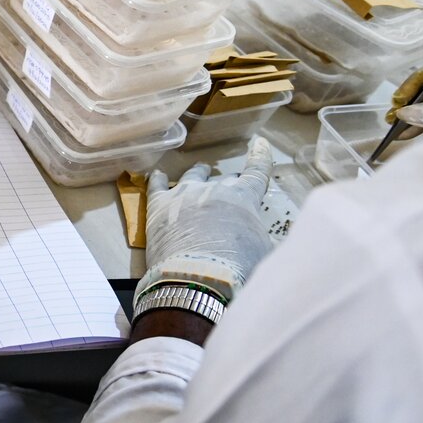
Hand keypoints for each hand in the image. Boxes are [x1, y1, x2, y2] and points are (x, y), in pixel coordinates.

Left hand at [134, 137, 275, 307]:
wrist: (197, 278)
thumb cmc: (239, 268)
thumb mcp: (265, 251)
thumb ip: (263, 235)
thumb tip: (267, 237)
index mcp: (244, 197)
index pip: (257, 171)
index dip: (260, 157)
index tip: (260, 144)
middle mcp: (214, 189)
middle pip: (224, 180)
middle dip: (229, 185)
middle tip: (229, 192)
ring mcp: (183, 194)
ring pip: (191, 177)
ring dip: (197, 174)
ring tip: (199, 171)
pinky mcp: (158, 206)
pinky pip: (156, 185)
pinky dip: (157, 178)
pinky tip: (157, 174)